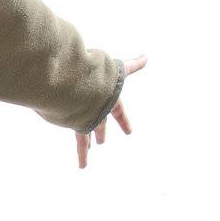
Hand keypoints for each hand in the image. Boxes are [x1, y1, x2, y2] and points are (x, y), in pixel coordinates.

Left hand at [76, 54, 146, 168]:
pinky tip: (82, 163)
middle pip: (99, 123)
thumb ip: (132, 66)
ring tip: (85, 164)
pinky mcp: (73, 123)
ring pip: (86, 135)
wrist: (73, 83)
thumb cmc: (97, 77)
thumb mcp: (118, 73)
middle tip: (100, 143)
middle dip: (99, 132)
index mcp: (107, 98)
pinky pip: (79, 143)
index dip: (123, 121)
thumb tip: (146, 56)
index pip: (118, 111)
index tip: (129, 132)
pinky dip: (82, 153)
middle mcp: (94, 108)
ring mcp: (83, 116)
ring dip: (87, 149)